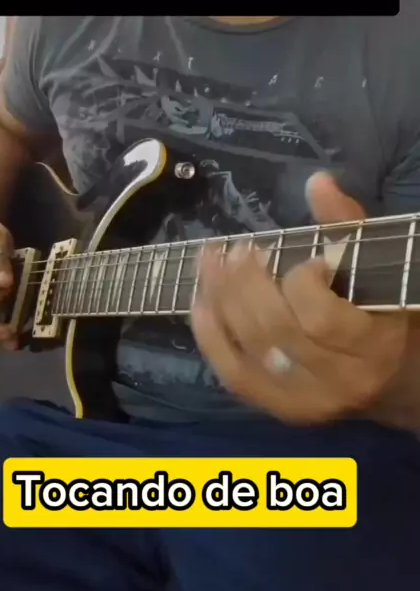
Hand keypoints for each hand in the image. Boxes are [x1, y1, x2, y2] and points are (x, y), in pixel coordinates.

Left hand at [191, 173, 407, 422]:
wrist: (391, 379)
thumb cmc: (381, 312)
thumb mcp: (374, 268)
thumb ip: (347, 225)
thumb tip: (317, 181)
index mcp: (371, 346)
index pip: (320, 318)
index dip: (301, 282)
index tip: (308, 261)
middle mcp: (336, 382)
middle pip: (274, 331)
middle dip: (246, 284)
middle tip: (237, 250)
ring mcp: (303, 401)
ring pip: (248, 350)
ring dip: (221, 300)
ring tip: (212, 262)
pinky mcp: (276, 409)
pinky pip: (233, 374)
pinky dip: (210, 336)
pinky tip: (199, 301)